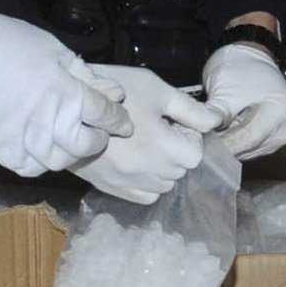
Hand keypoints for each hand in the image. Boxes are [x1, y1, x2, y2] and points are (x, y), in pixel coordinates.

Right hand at [0, 5, 125, 175]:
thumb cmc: (11, 44)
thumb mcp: (56, 51)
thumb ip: (85, 76)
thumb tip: (113, 93)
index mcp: (67, 94)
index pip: (105, 116)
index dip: (118, 121)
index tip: (123, 124)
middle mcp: (49, 122)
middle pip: (87, 146)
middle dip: (97, 140)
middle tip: (95, 132)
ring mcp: (24, 140)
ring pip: (60, 162)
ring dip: (70, 152)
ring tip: (68, 139)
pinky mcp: (2, 149)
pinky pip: (30, 168)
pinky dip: (40, 162)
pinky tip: (41, 147)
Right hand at [73, 64, 226, 204]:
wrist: (67, 106)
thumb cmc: (116, 91)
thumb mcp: (157, 91)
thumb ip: (191, 111)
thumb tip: (218, 122)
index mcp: (162, 147)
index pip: (195, 154)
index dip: (188, 135)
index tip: (170, 121)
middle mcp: (148, 171)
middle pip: (181, 170)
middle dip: (176, 150)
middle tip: (156, 129)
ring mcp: (129, 183)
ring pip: (165, 185)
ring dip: (163, 168)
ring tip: (145, 145)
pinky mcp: (113, 189)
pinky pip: (145, 196)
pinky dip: (148, 182)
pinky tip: (136, 162)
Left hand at [201, 40, 285, 158]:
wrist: (251, 59)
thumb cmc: (239, 67)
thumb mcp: (225, 88)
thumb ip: (216, 115)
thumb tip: (202, 138)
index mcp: (281, 110)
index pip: (249, 137)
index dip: (223, 143)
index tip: (202, 146)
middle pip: (251, 146)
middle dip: (225, 145)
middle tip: (202, 143)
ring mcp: (283, 135)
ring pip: (250, 151)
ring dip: (230, 146)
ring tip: (211, 136)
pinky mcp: (274, 140)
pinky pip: (252, 148)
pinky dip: (236, 143)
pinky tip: (224, 134)